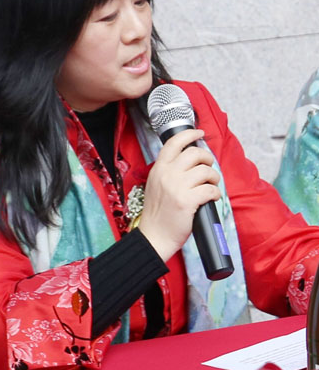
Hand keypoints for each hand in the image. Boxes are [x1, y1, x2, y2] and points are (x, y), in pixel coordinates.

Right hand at [139, 129, 220, 262]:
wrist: (154, 236)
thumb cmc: (157, 214)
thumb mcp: (155, 185)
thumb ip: (168, 171)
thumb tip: (190, 161)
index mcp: (158, 169)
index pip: (174, 143)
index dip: (189, 134)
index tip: (199, 133)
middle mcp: (167, 175)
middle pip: (194, 153)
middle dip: (207, 158)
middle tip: (209, 168)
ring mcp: (177, 187)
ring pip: (205, 171)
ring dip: (213, 177)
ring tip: (211, 185)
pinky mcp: (187, 201)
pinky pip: (210, 189)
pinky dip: (215, 193)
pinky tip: (211, 198)